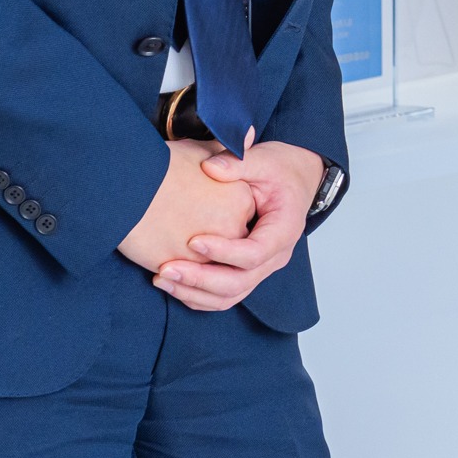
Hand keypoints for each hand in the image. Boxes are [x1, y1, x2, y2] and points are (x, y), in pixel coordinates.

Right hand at [118, 138, 257, 273]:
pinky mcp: (184, 268)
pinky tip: (161, 254)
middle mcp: (234, 228)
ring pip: (209, 263)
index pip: (240, 215)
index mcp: (242, 199)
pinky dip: (178, 270)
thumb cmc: (163, 166)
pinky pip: (188, 276)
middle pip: (228, 242)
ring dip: (194, 259)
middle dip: (212, 238)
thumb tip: (249, 135)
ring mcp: (210, 252)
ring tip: (169, 238)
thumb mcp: (203, 150)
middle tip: (183, 222)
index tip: (197, 205)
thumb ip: (230, 153)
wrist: (128, 185)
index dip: (219, 212)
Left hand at [152, 141, 327, 311]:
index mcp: (284, 230)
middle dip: (199, 280)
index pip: (254, 253)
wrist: (295, 180)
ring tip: (162, 279)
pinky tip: (172, 285)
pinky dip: (197, 296)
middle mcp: (275, 256)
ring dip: (194, 293)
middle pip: (238, 283)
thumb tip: (209, 168)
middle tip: (166, 269)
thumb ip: (238, 163)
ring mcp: (262, 269)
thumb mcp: (264, 160)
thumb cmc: (280, 171)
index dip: (223, 251)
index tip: (192, 240)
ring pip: (229, 297)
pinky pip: (223, 297)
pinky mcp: (247, 273)